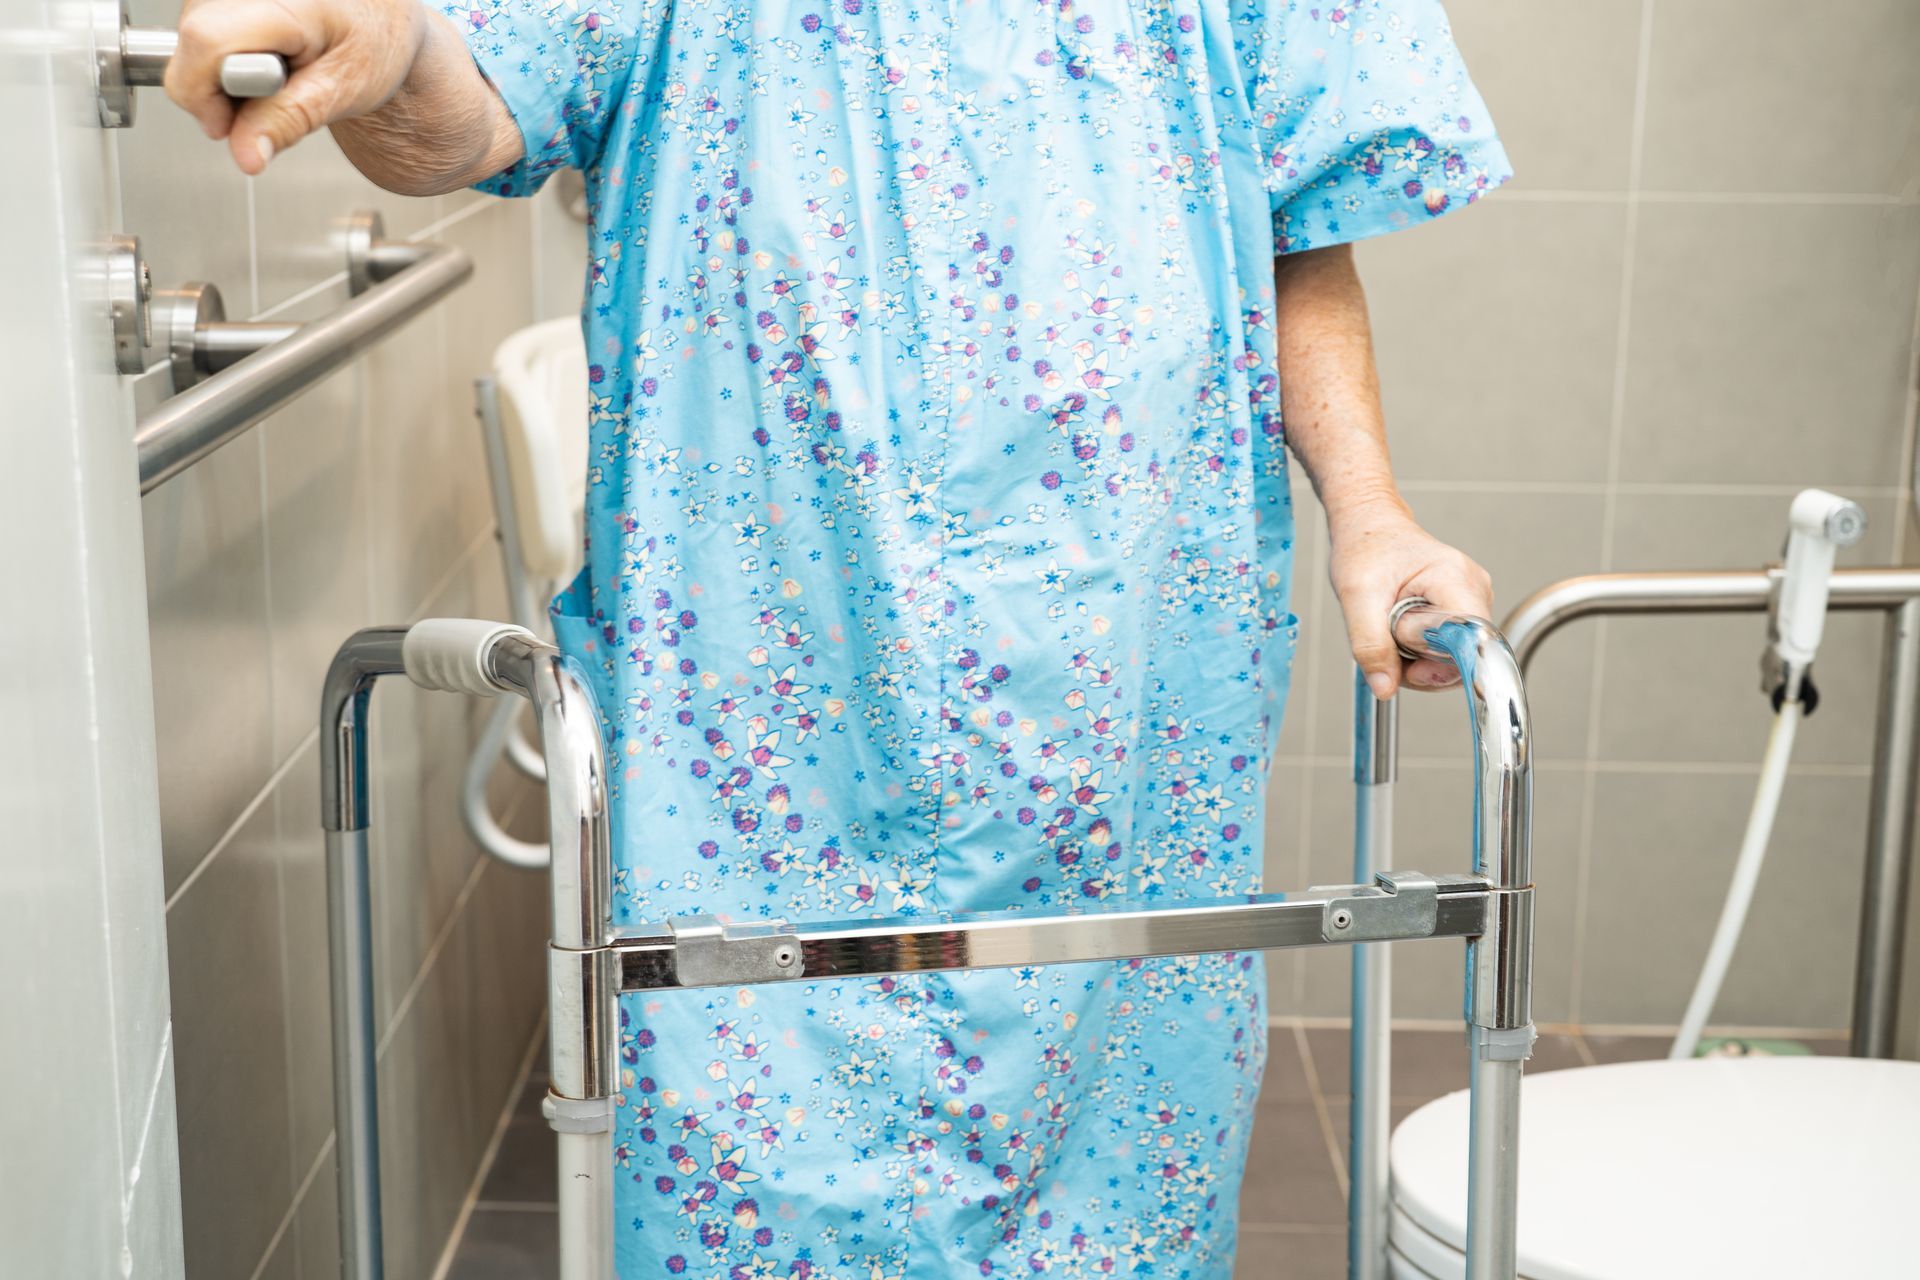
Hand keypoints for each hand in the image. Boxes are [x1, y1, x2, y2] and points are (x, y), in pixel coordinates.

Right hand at [166, 0, 426, 173]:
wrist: (381, 15)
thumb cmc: (375, 43)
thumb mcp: (345, 89)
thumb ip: (290, 119)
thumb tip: (246, 155)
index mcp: (289, 0)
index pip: (206, 41)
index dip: (206, 94)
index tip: (233, 126)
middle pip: (190, 39)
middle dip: (212, 88)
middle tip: (266, 101)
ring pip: (188, 33)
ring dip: (217, 71)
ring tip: (272, 74)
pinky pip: (197, 22)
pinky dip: (220, 53)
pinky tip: (258, 57)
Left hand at [1326, 497, 1493, 697]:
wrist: (1369, 528)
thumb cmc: (1366, 549)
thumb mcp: (1356, 597)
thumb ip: (1370, 645)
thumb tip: (1385, 687)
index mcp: (1454, 578)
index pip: (1471, 641)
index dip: (1441, 664)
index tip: (1410, 666)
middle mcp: (1474, 589)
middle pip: (1464, 657)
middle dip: (1421, 663)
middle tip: (1389, 638)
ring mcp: (1472, 600)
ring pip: (1456, 658)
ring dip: (1418, 660)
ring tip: (1393, 630)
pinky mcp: (1463, 611)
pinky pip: (1450, 650)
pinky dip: (1422, 652)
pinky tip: (1403, 632)